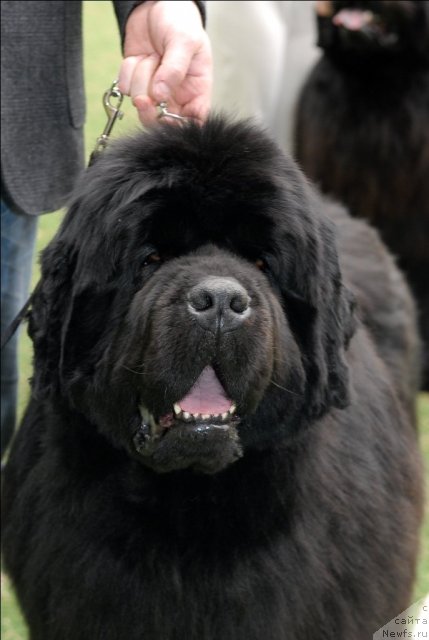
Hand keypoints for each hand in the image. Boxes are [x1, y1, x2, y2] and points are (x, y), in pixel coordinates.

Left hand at [118, 1, 211, 124]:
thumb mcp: (184, 42)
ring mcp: (154, 90)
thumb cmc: (180, 21)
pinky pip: (125, 88)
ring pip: (141, 102)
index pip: (193, 123)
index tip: (167, 117)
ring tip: (152, 56)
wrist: (155, 3)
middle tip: (144, 99)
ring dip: (141, 77)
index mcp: (196, 92)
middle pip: (161, 121)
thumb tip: (161, 95)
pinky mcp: (135, 81)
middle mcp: (176, 96)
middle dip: (150, 110)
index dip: (179, 127)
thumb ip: (174, 70)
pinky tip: (139, 56)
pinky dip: (129, 70)